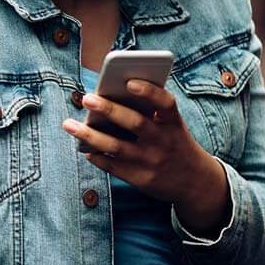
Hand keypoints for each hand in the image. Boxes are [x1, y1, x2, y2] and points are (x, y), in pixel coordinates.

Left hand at [62, 79, 229, 235]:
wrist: (196, 182)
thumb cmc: (174, 142)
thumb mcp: (172, 126)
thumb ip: (150, 112)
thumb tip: (109, 97)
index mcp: (173, 123)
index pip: (166, 103)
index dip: (149, 92)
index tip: (130, 81)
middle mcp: (164, 141)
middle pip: (135, 123)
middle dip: (109, 109)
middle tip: (86, 98)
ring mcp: (152, 161)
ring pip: (116, 146)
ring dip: (90, 135)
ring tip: (68, 124)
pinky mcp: (141, 179)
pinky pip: (113, 166)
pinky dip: (96, 156)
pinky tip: (84, 148)